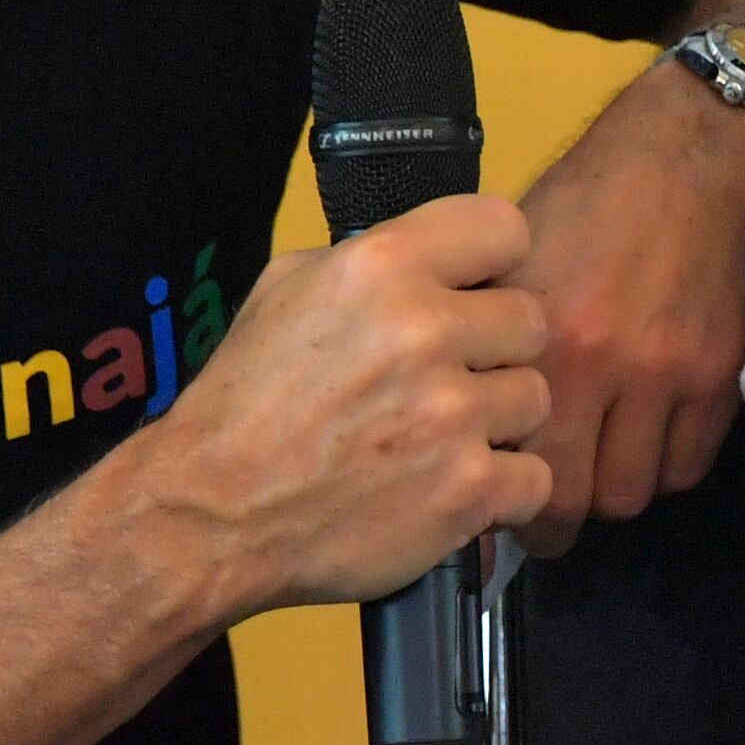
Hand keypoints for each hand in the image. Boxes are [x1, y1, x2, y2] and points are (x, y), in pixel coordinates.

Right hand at [134, 194, 554, 615]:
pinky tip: (453, 488)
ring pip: (535, 399)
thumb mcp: (286, 289)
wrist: (209, 516)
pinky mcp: (468, 489)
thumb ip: (374, 261)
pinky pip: (535, 477)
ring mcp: (452, 413)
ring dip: (498, 423)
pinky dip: (502, 491)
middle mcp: (424, 330)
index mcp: (383, 266)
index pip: (504, 228)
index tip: (473, 294)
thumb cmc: (245, 402)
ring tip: (440, 440)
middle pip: (530, 321)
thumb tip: (439, 254)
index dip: (493, 265)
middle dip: (495, 351)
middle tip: (447, 381)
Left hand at [507, 61, 744, 548]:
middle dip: (556, 517)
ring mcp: (670, 374)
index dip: (502, 502)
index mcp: (543, 335)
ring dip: (612, 489)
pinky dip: (663, 464)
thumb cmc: (587, 199)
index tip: (498, 505)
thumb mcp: (514, 257)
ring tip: (599, 468)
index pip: (513, 463)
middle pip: (576, 498)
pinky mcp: (720, 374)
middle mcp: (605, 363)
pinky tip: (647, 438)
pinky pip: (687, 465)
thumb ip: (489, 336)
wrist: (690, 154)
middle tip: (546, 510)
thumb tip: (455, 415)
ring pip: (634, 492)